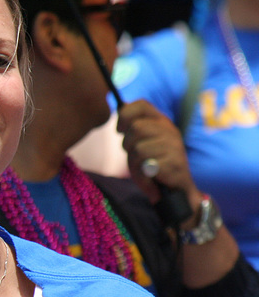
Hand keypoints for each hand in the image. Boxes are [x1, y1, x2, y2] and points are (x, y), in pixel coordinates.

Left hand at [117, 100, 202, 222]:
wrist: (175, 191)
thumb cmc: (154, 167)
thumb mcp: (141, 144)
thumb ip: (132, 130)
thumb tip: (119, 113)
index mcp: (160, 122)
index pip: (141, 105)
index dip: (125, 115)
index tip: (119, 130)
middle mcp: (169, 130)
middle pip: (136, 128)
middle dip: (128, 145)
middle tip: (135, 157)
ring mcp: (174, 146)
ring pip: (138, 149)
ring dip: (134, 164)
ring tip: (144, 170)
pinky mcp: (174, 163)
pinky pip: (146, 167)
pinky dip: (142, 177)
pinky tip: (151, 179)